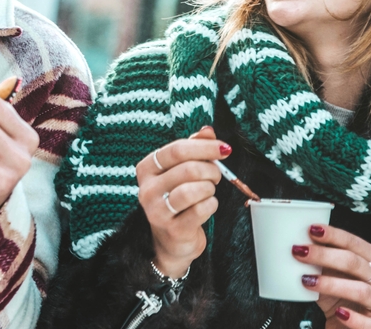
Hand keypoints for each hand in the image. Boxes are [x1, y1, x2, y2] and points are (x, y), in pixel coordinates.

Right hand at [137, 125, 227, 277]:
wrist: (171, 239)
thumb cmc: (177, 199)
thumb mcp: (180, 170)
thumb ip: (192, 148)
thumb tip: (207, 131)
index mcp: (147, 168)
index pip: (177, 149)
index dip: (205, 147)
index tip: (223, 148)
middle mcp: (147, 188)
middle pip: (189, 169)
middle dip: (211, 170)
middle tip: (215, 176)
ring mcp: (157, 210)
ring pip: (195, 189)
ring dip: (210, 188)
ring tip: (208, 191)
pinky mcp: (172, 229)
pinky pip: (202, 209)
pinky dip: (211, 204)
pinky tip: (207, 206)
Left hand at [295, 224, 370, 327]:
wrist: (344, 327)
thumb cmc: (336, 295)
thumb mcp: (327, 273)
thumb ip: (319, 258)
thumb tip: (295, 239)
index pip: (356, 243)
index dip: (335, 235)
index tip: (311, 229)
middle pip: (356, 263)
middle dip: (325, 256)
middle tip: (299, 252)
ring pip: (362, 291)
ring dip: (332, 284)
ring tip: (306, 280)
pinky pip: (369, 323)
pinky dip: (353, 317)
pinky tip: (338, 312)